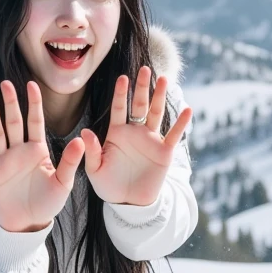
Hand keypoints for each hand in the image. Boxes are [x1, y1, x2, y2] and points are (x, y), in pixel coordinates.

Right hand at [0, 80, 84, 233]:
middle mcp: (18, 151)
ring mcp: (2, 162)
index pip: (35, 122)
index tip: (32, 84)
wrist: (27, 225)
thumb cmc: (47, 203)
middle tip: (6, 84)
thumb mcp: (63, 183)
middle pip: (13, 123)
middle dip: (10, 103)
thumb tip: (81, 139)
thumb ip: (69, 161)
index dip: (34, 103)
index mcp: (37, 150)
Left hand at [80, 66, 191, 206]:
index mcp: (117, 133)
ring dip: (160, 97)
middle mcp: (135, 132)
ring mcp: (151, 140)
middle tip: (144, 69)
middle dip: (142, 87)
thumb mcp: (95, 169)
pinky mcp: (164, 152)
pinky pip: (174, 134)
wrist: (129, 203)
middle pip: (140, 105)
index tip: (122, 78)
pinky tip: (187, 109)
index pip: (119, 108)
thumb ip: (92, 151)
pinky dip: (181, 123)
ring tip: (163, 79)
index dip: (121, 93)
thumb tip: (84, 132)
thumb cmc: (109, 185)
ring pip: (156, 114)